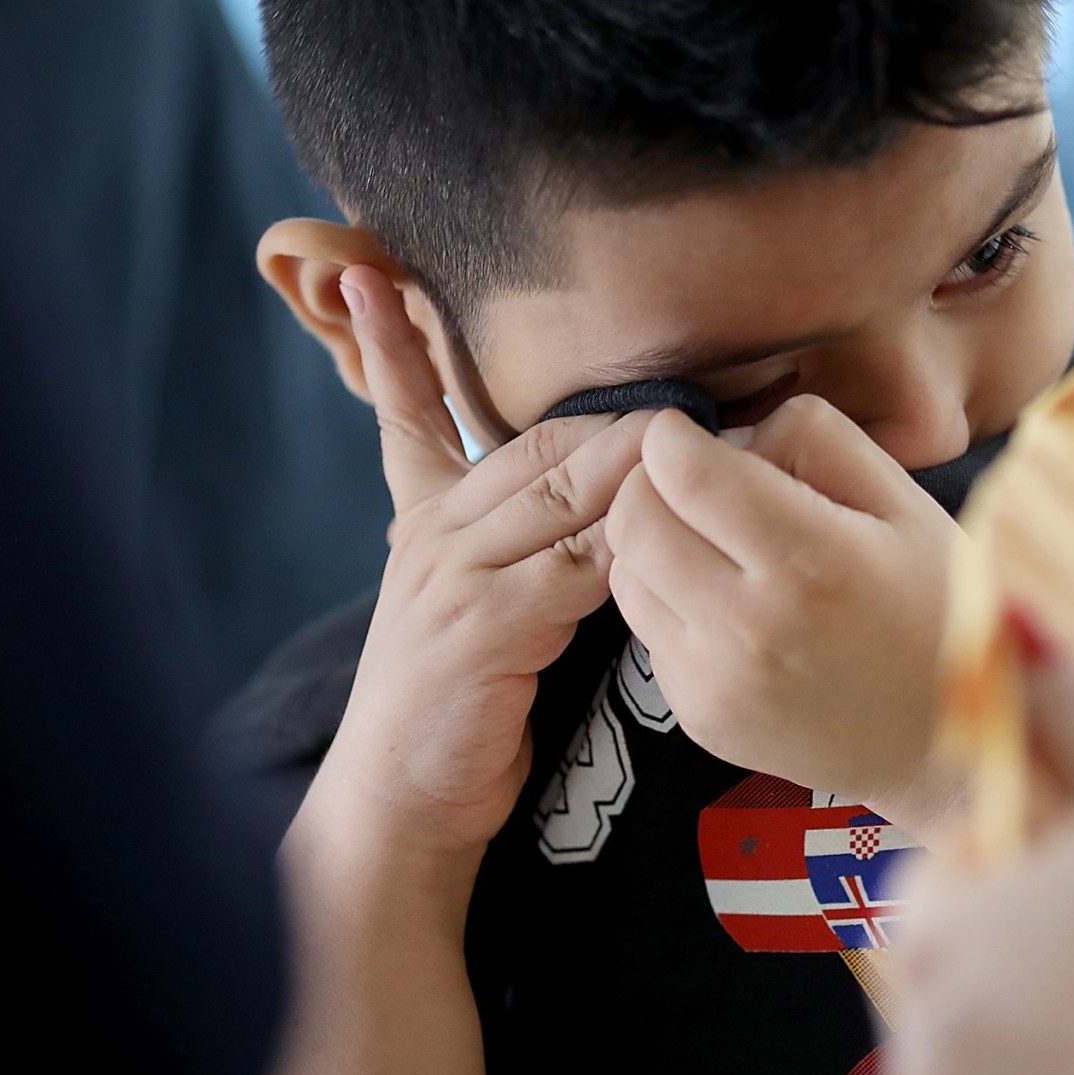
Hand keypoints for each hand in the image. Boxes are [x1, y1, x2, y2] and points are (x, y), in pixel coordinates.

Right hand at [301, 266, 654, 875]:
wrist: (399, 802)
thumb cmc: (454, 710)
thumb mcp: (476, 609)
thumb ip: (525, 551)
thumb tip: (610, 509)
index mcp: (424, 521)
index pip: (415, 414)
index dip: (402, 346)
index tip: (375, 273)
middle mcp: (433, 534)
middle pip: (537, 445)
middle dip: (615, 420)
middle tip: (694, 395)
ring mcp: (453, 577)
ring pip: (559, 494)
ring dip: (635, 469)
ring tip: (699, 443)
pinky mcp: (481, 629)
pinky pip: (570, 568)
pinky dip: (625, 548)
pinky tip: (668, 534)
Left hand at [605, 396, 965, 829]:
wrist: (954, 745)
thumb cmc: (939, 608)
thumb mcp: (905, 502)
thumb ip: (815, 439)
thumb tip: (728, 434)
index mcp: (808, 562)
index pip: (681, 472)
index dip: (672, 436)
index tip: (691, 433)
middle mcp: (748, 628)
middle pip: (634, 518)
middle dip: (652, 483)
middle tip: (697, 483)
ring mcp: (716, 682)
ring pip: (626, 573)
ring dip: (655, 544)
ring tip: (718, 547)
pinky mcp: (699, 717)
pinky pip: (647, 631)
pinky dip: (672, 603)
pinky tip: (733, 607)